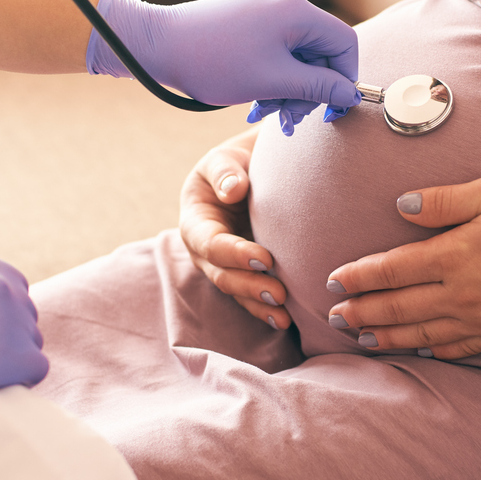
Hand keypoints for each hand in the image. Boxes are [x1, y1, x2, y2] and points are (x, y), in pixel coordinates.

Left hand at [86, 0, 359, 133]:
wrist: (157, 44)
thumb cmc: (213, 63)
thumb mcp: (273, 81)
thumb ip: (318, 87)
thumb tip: (351, 94)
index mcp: (296, 9)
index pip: (345, 42)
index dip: (344, 79)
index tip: (331, 110)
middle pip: (321, 50)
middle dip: (309, 90)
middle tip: (288, 120)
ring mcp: (268, 5)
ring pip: (299, 54)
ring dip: (289, 88)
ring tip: (266, 113)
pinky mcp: (252, 16)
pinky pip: (279, 49)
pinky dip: (274, 76)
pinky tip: (257, 99)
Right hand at [178, 129, 290, 329]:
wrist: (248, 174)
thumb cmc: (234, 165)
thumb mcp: (224, 159)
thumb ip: (225, 171)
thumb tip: (232, 189)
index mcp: (195, 223)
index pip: (210, 244)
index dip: (234, 254)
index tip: (265, 257)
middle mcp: (204, 252)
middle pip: (222, 275)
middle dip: (249, 286)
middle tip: (279, 292)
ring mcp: (222, 267)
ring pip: (236, 292)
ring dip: (258, 304)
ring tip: (284, 315)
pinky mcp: (242, 275)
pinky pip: (249, 298)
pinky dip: (265, 310)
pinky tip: (285, 320)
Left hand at [325, 175, 480, 358]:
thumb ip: (444, 201)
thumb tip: (401, 206)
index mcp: (457, 255)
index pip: (393, 269)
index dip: (360, 276)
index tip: (334, 280)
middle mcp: (464, 293)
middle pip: (400, 308)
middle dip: (363, 312)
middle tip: (334, 316)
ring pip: (423, 334)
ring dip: (388, 337)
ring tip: (361, 339)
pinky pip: (460, 348)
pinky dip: (434, 352)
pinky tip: (420, 352)